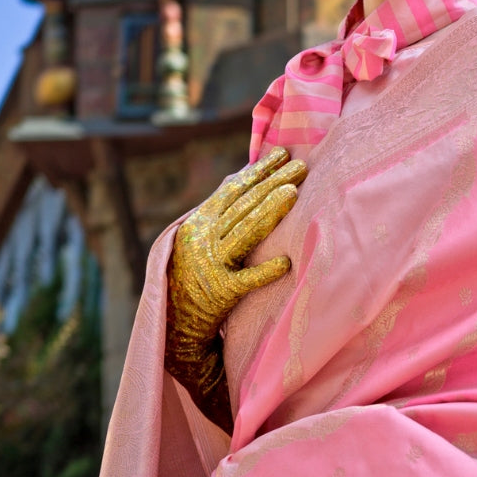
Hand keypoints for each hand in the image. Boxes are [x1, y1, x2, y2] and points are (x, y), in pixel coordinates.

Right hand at [165, 147, 307, 429]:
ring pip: (244, 233)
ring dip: (270, 211)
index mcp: (198, 222)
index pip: (233, 190)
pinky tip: (287, 262)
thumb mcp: (199, 236)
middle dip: (273, 183)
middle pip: (244, 206)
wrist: (175, 323)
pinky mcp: (221, 293)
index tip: (283, 153)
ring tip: (294, 192)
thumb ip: (219, 208)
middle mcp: (202, 239)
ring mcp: (211, 265)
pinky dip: (266, 271)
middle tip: (301, 167)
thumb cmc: (193, 273)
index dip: (259, 170)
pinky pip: (246, 280)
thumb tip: (240, 173)